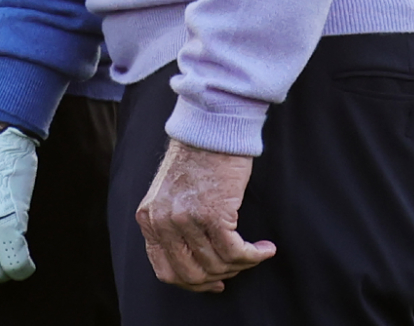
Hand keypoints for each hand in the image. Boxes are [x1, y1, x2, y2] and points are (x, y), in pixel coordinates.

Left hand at [134, 138, 274, 291]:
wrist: (211, 129)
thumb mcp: (169, 195)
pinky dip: (254, 255)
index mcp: (148, 219)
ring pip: (217, 265)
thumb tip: (197, 267)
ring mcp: (185, 219)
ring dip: (241, 264)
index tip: (214, 282)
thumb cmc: (197, 159)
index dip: (193, 283)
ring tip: (255, 252)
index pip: (165, 271)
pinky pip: (235, 252)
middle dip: (219, 277)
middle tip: (238, 267)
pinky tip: (265, 248)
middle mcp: (162, 222)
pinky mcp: (212, 214)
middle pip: (191, 274)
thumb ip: (172, 226)